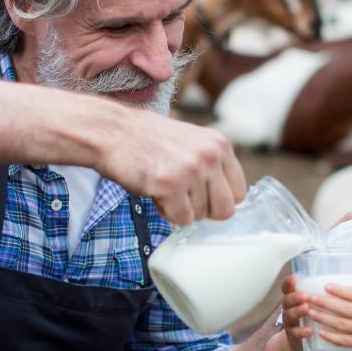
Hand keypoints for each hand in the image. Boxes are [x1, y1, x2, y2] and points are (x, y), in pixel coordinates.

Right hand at [99, 108, 245, 224]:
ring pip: (200, 216)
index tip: (201, 196)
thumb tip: (226, 201)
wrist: (112, 131)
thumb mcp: (191, 143)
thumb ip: (211, 166)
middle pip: (225, 210)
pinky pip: (180, 219)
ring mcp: (191, 171)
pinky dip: (166, 213)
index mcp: (219, 145)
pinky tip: (155, 193)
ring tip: (163, 187)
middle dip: (203, 211)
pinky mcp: (170, 185)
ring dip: (180, 209)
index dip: (219, 199)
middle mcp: (210, 156)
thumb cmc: (148, 140)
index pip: (239, 191)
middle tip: (183, 198)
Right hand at [279, 276, 314, 350]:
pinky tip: (309, 331)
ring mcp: (289, 321)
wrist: (300, 340)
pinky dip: (301, 331)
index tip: (294, 278)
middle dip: (295, 297)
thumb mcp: (312, 303)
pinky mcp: (292, 334)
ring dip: (297, 311)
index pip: (287, 288)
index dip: (288, 282)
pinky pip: (294, 333)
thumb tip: (342, 281)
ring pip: (289, 315)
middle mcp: (288, 308)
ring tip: (307, 309)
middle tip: (305, 296)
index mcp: (293, 298)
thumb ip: (319, 294)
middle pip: (287, 300)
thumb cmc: (311, 316)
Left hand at [309, 283, 351, 350]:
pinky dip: (332, 337)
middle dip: (325, 303)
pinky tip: (321, 332)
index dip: (340, 291)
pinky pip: (346, 341)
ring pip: (341, 325)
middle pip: (344, 309)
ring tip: (310, 312)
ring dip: (324, 318)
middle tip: (310, 298)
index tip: (326, 286)